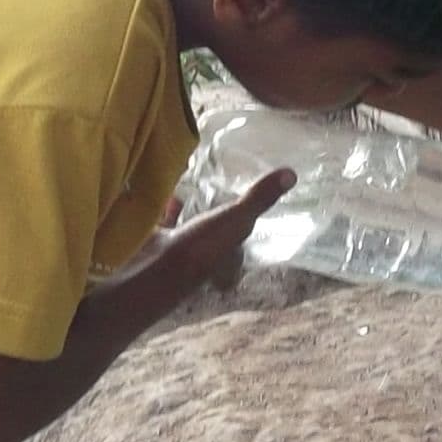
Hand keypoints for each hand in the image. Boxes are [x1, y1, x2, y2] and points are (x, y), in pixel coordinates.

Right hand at [150, 167, 295, 301]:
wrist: (150, 267)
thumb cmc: (199, 249)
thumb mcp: (235, 221)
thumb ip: (258, 200)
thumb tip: (292, 174)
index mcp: (227, 260)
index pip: (240, 244)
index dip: (243, 226)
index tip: (244, 205)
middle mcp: (203, 259)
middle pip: (213, 235)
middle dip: (214, 216)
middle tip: (218, 190)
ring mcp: (176, 252)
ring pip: (187, 228)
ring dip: (190, 209)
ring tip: (194, 184)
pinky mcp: (154, 242)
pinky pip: (162, 220)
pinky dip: (166, 206)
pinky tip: (167, 189)